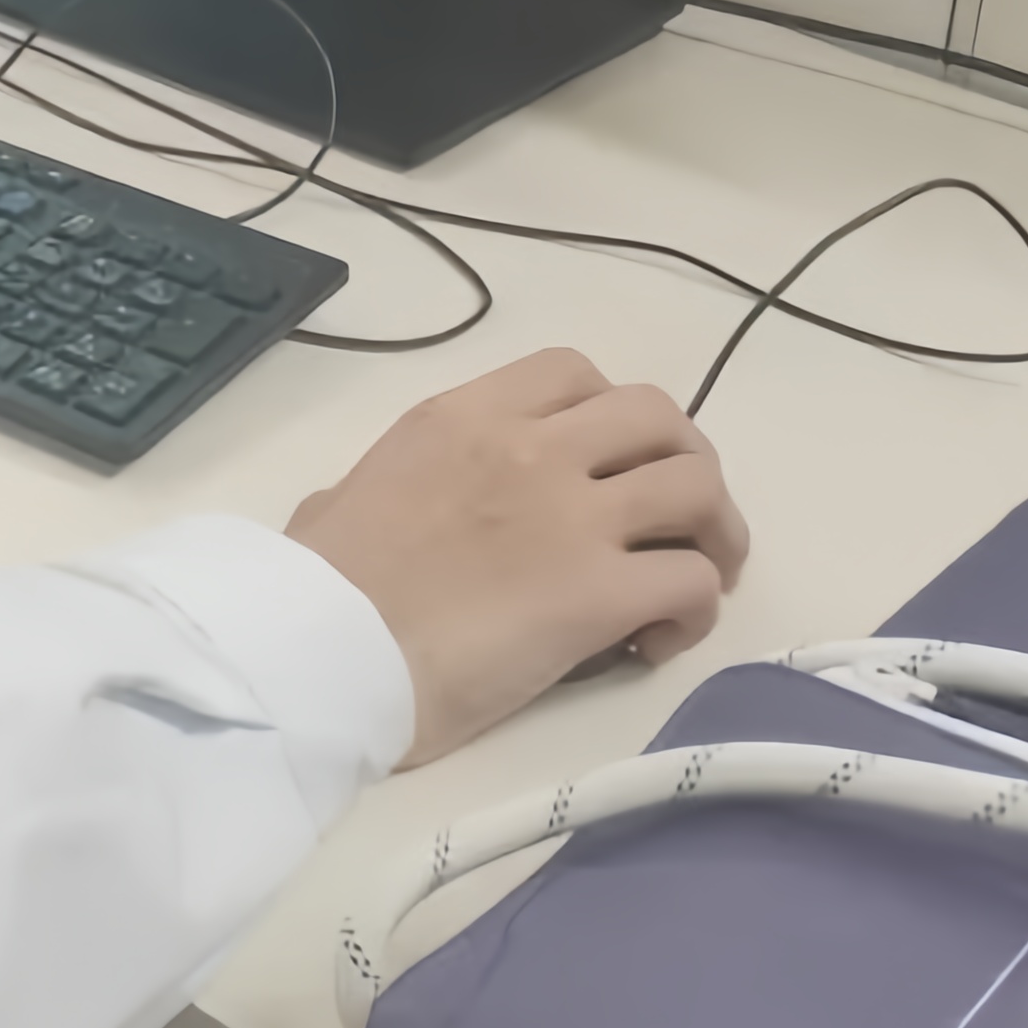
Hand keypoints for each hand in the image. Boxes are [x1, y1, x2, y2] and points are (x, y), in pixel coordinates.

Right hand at [285, 351, 750, 766]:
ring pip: (697, 486)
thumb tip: (356, 510)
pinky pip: (692, 581)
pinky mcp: (601, 592)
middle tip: (675, 520)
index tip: (606, 463)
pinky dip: (694, 609)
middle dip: (683, 462)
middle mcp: (530, 447)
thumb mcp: (337, 501)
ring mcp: (574, 516)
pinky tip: (657, 639)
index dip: (609, 415)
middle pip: (658, 416)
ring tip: (698, 576)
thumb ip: (378, 486)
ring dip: (712, 531)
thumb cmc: (315, 588)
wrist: (322, 654)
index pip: (572, 372)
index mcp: (462, 419)